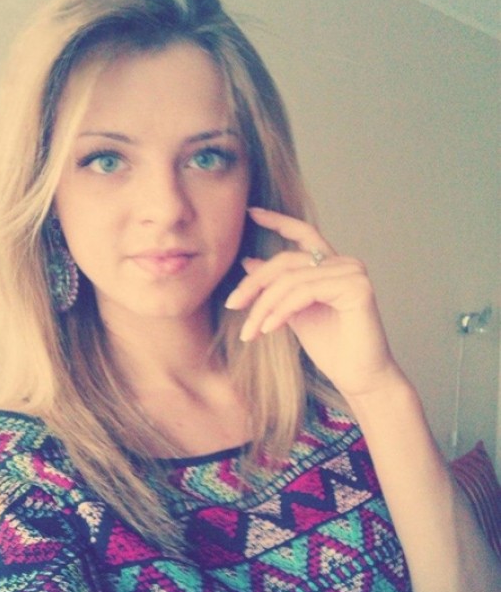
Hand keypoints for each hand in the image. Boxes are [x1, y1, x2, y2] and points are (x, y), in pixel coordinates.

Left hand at [225, 207, 403, 399]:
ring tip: (251, 331)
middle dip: (254, 284)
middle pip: (286, 261)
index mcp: (330, 265)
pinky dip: (281, 310)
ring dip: (264, 306)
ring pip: (291, 279)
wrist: (359, 378)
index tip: (252, 212)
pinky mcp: (356, 288)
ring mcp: (352, 272)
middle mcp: (344, 263)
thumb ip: (276, 288)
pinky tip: (269, 328)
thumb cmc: (332, 349)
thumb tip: (249, 261)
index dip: (277, 220)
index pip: (303, 233)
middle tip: (233, 305)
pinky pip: (304, 292)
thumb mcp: (293, 313)